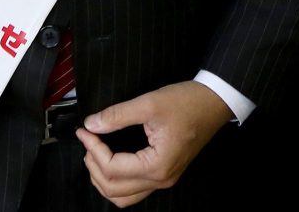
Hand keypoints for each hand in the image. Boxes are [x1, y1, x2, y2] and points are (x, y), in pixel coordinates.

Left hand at [75, 81, 233, 206]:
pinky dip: (117, 181)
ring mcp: (164, 179)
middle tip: (88, 140)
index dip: (93, 148)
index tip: (84, 130)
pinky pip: (134, 190)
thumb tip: (92, 124)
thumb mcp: (150, 103)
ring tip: (94, 153)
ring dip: (103, 179)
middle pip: (114, 189)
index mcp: (157, 165)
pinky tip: (110, 160)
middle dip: (94, 165)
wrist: (214, 102)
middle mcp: (161, 179)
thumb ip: (117, 115)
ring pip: (123, 197)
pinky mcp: (165, 173)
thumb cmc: (188, 102)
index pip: (112, 168)